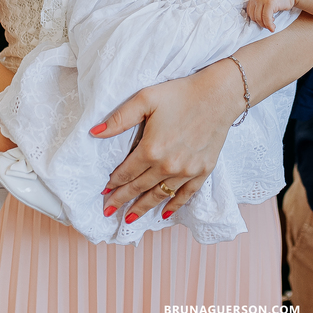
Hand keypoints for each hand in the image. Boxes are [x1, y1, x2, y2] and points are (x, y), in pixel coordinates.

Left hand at [90, 58, 243, 222]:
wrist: (219, 95)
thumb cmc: (181, 94)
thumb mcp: (146, 99)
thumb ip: (119, 118)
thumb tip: (94, 133)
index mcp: (151, 149)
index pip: (126, 172)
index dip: (113, 183)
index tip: (103, 191)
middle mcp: (168, 165)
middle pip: (139, 187)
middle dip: (121, 200)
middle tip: (108, 210)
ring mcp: (187, 171)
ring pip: (159, 195)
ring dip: (142, 207)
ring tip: (129, 218)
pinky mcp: (203, 171)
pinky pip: (185, 195)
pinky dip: (173, 205)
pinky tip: (163, 213)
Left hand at [246, 0, 295, 31]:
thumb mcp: (265, 1)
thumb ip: (259, 8)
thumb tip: (257, 22)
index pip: (249, 12)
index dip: (256, 20)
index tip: (263, 22)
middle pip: (253, 16)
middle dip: (261, 23)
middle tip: (268, 25)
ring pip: (259, 18)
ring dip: (265, 25)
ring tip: (272, 26)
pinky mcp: (269, 2)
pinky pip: (266, 18)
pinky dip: (269, 25)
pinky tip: (273, 27)